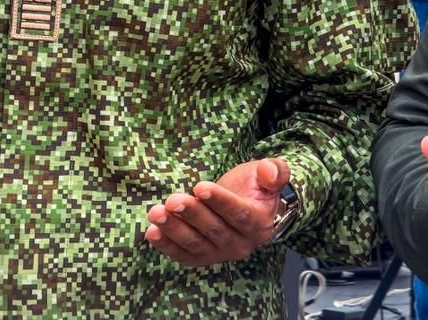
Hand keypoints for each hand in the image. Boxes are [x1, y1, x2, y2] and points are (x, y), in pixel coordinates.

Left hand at [144, 158, 289, 267]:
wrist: (247, 206)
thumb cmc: (255, 188)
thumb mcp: (270, 173)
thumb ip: (275, 171)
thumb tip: (269, 170)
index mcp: (259, 223)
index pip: (238, 214)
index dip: (219, 201)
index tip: (199, 187)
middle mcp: (241, 243)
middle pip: (214, 229)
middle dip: (191, 214)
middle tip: (173, 200)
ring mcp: (220, 252)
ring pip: (195, 243)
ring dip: (174, 229)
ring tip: (157, 213)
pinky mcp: (202, 256)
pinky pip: (183, 254)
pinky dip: (167, 246)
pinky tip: (153, 233)